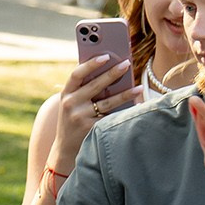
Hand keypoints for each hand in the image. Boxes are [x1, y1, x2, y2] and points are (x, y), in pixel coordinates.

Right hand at [52, 55, 142, 169]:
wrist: (65, 148)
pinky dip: (125, 112)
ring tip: (139, 87)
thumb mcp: (71, 103)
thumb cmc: (72, 119)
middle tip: (127, 64)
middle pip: (95, 86)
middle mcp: (71, 105)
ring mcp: (81, 118)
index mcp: (65, 94)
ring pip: (107, 103)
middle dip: (112, 74)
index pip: (77, 75)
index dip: (90, 64)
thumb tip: (109, 70)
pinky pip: (111, 118)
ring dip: (125, 94)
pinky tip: (137, 107)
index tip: (105, 56)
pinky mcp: (91, 130)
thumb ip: (83, 89)